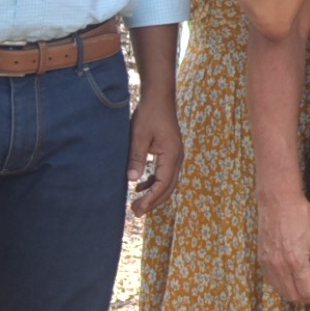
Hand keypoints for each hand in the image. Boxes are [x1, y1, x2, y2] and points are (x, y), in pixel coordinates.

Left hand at [126, 91, 184, 219]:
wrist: (159, 97)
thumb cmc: (149, 114)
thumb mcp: (138, 135)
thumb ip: (136, 157)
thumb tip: (131, 180)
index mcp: (172, 154)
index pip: (163, 183)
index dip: (151, 199)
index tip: (138, 209)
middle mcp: (177, 157)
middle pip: (168, 187)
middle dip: (153, 202)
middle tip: (136, 213)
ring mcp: (175, 155)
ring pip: (167, 182)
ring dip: (154, 194)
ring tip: (137, 204)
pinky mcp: (170, 152)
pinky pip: (164, 174)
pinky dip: (154, 183)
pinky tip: (139, 186)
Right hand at [259, 187, 309, 308]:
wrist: (278, 201)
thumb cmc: (301, 216)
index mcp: (296, 262)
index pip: (307, 291)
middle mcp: (280, 266)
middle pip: (292, 295)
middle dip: (306, 300)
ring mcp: (268, 263)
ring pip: (280, 290)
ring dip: (293, 295)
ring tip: (304, 291)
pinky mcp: (261, 258)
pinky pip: (271, 280)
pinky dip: (281, 286)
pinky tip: (290, 282)